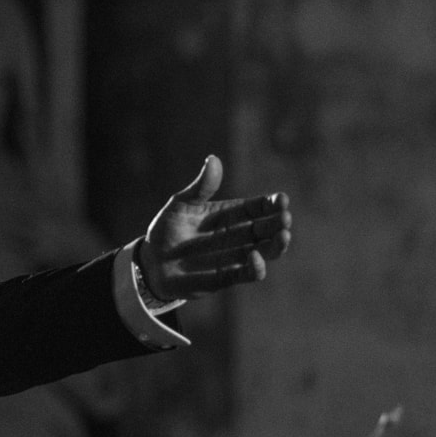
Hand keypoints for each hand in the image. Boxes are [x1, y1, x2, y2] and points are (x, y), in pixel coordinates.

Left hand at [137, 155, 291, 301]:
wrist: (150, 263)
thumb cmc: (166, 230)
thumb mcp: (180, 206)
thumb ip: (200, 188)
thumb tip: (214, 159)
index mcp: (229, 215)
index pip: (258, 208)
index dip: (272, 203)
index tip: (282, 199)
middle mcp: (237, 235)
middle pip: (266, 228)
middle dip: (279, 223)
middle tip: (285, 218)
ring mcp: (234, 256)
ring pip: (266, 251)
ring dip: (277, 244)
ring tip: (284, 235)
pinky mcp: (228, 277)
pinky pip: (249, 274)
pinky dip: (257, 267)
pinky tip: (255, 256)